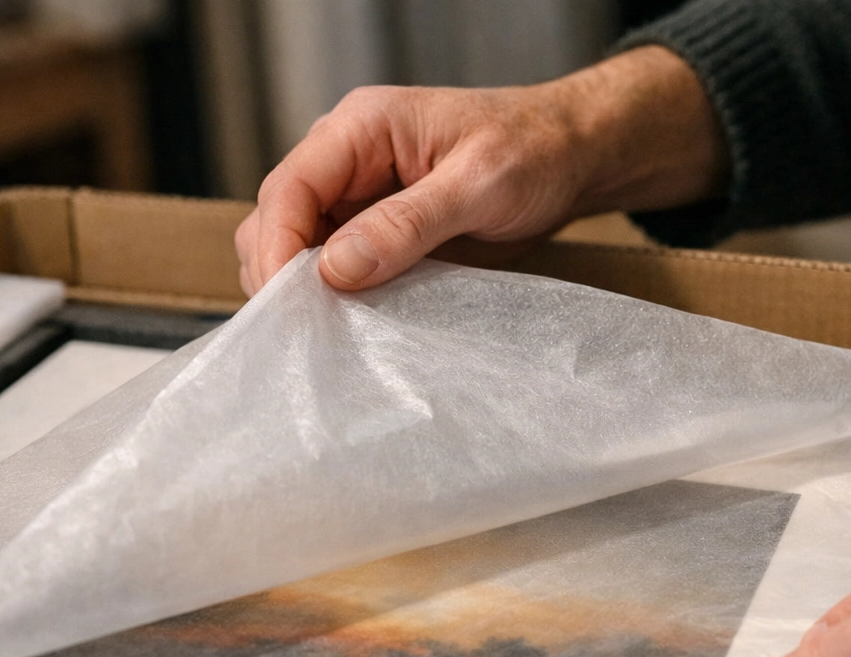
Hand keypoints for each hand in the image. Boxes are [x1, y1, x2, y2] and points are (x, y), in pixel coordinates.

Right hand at [234, 46, 726, 295]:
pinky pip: (336, 266)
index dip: (278, 247)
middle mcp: (348, 159)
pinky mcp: (377, 232)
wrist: (573, 158)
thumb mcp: (478, 184)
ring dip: (304, 290)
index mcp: (361, 128)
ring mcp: (359, 197)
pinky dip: (335, 297)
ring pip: (299, 247)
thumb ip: (407, 223)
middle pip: (278, 219)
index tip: (288, 302)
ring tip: (327, 334)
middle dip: (281, 274)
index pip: (289, 188)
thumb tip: (336, 268)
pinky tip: (352, 326)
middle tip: (307, 330)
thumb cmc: (535, 151)